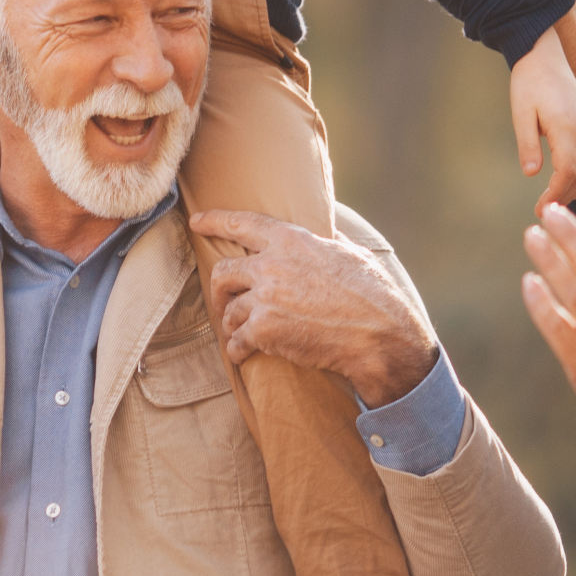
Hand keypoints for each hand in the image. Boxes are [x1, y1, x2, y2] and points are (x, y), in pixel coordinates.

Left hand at [190, 209, 437, 408]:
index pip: (242, 223)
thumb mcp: (352, 254)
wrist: (379, 335)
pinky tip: (242, 354)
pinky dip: (238, 350)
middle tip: (224, 301)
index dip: (215, 220)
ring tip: (241, 333)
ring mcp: (265, 297)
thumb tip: (326, 231)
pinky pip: (237, 340)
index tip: (197, 221)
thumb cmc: (374, 295)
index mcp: (292, 240)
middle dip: (219, 289)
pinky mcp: (264, 329)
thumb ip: (328, 241)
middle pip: (223, 272)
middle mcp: (272, 265)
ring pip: (229, 310)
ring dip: (232, 323)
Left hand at [509, 31, 575, 211]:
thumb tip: (532, 174)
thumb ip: (528, 144)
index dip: (556, 194)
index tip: (541, 209)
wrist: (544, 54)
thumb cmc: (528, 82)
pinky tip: (568, 183)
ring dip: (575, 188)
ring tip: (556, 203)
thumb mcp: (521, 113)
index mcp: (567, 128)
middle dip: (565, 196)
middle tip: (546, 213)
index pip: (567, 172)